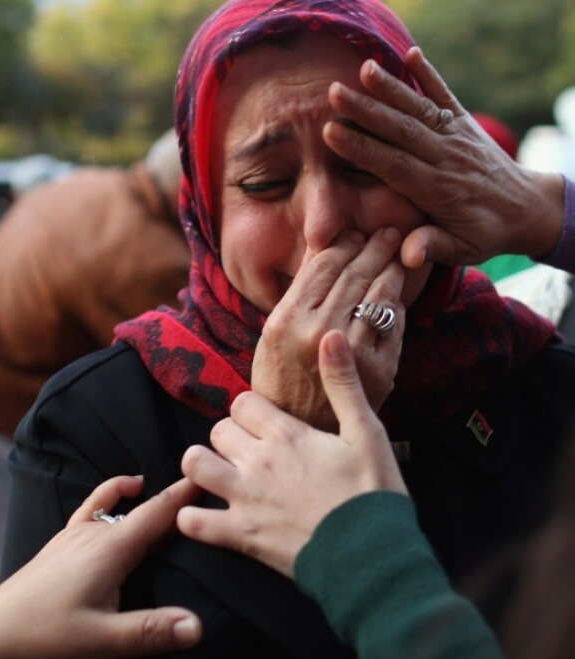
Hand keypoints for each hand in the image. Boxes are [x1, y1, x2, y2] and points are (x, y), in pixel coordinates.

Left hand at [0, 476, 201, 658]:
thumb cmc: (45, 635)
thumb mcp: (103, 640)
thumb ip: (151, 631)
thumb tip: (198, 624)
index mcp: (111, 549)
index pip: (157, 513)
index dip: (185, 494)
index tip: (209, 474)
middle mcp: (94, 533)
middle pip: (142, 507)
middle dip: (173, 498)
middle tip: (204, 489)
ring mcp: (75, 534)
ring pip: (118, 505)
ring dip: (144, 497)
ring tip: (168, 493)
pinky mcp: (61, 542)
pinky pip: (92, 507)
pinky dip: (110, 496)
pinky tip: (117, 500)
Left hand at [179, 330, 406, 578]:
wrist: (375, 558)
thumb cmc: (375, 494)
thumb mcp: (368, 433)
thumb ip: (343, 384)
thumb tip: (330, 336)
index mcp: (285, 434)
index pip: (242, 403)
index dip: (251, 411)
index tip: (266, 426)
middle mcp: (257, 462)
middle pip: (217, 431)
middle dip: (230, 437)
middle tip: (251, 453)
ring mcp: (243, 499)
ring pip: (194, 464)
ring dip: (203, 467)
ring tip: (223, 476)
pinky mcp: (239, 536)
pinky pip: (192, 522)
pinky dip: (193, 519)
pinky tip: (208, 516)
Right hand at [251, 228, 404, 430]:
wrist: (298, 427)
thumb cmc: (280, 377)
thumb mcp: (273, 332)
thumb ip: (299, 293)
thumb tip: (323, 249)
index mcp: (288, 320)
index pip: (325, 265)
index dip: (346, 243)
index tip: (356, 233)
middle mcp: (320, 332)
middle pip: (355, 274)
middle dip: (375, 248)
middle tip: (388, 233)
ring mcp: (353, 352)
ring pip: (379, 295)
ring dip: (392, 270)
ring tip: (397, 255)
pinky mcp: (379, 369)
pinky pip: (395, 324)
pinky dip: (396, 305)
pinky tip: (395, 295)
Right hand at [323, 46, 564, 268]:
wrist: (527, 209)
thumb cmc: (484, 233)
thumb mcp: (462, 251)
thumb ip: (432, 247)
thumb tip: (406, 255)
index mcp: (438, 190)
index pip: (394, 164)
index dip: (362, 148)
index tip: (331, 133)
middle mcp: (446, 157)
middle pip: (401, 130)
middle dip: (366, 111)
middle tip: (334, 93)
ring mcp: (456, 137)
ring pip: (419, 110)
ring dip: (391, 88)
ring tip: (363, 69)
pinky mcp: (465, 124)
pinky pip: (446, 96)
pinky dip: (429, 74)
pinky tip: (410, 54)